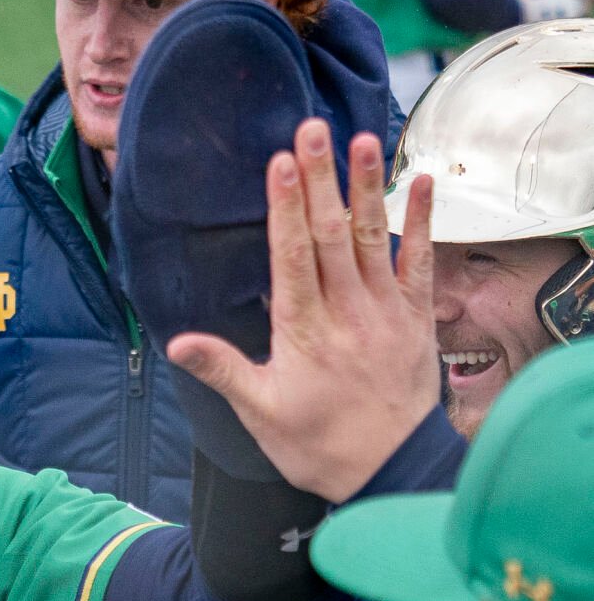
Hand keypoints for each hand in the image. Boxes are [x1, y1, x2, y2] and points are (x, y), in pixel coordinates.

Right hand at [167, 120, 439, 503]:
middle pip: (330, 233)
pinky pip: (420, 262)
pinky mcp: (416, 318)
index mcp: (303, 331)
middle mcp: (346, 312)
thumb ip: (222, 370)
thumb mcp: (260, 413)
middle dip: (320, 178)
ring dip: (366, 186)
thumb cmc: (318, 445)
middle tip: (313, 128)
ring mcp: (385, 311)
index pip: (292, 256)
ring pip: (372, 237)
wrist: (390, 471)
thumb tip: (178, 342)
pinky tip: (419, 183)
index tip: (281, 163)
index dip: (286, 207)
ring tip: (360, 138)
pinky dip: (421, 222)